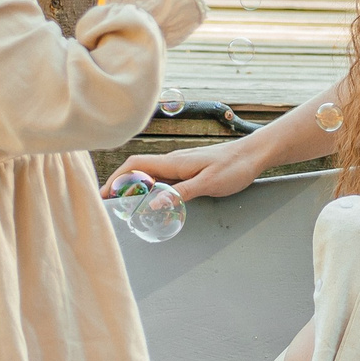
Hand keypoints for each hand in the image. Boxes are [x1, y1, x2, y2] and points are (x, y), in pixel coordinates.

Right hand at [113, 138, 263, 200]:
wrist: (255, 153)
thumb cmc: (235, 166)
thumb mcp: (209, 183)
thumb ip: (181, 193)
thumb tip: (154, 204)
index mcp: (174, 162)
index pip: (136, 164)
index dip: (116, 177)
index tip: (104, 194)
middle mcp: (174, 162)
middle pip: (139, 170)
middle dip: (121, 185)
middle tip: (110, 206)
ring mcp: (182, 166)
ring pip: (151, 176)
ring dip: (136, 188)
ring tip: (126, 207)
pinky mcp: (190, 171)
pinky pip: (164, 180)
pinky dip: (152, 190)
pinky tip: (154, 201)